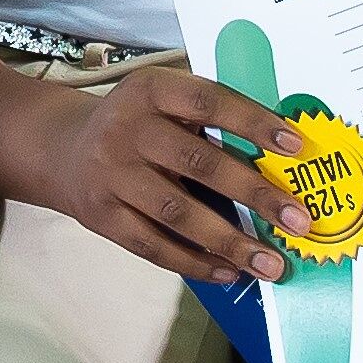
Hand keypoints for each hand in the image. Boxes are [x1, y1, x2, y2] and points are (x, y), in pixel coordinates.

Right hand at [38, 67, 312, 282]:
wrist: (64, 150)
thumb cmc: (139, 125)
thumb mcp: (163, 100)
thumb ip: (210, 116)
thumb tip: (281, 153)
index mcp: (150, 90)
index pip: (207, 102)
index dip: (252, 123)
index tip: (296, 147)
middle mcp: (127, 129)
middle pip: (198, 163)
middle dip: (254, 194)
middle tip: (299, 220)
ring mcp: (111, 175)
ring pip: (178, 213)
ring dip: (230, 241)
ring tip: (271, 264)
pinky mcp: (102, 217)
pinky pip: (153, 245)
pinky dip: (194, 262)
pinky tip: (229, 272)